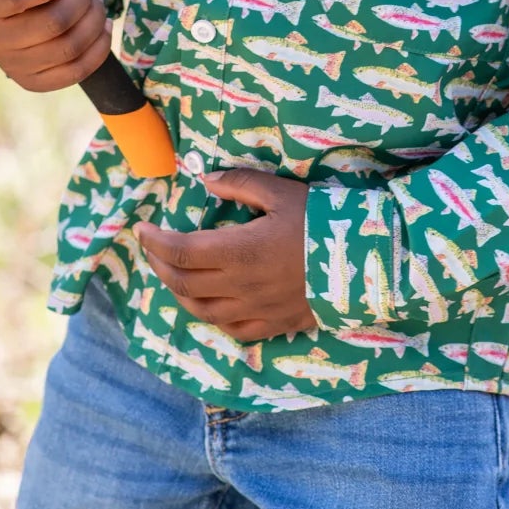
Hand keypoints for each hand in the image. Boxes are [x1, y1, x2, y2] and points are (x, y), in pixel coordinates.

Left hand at [134, 169, 317, 342]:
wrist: (366, 263)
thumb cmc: (324, 221)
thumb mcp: (282, 192)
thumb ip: (241, 185)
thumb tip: (206, 180)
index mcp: (238, 252)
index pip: (179, 252)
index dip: (154, 241)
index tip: (142, 229)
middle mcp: (239, 287)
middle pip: (181, 283)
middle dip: (159, 264)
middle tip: (152, 248)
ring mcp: (254, 311)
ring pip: (200, 311)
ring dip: (178, 292)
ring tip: (172, 274)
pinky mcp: (272, 326)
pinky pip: (230, 329)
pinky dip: (210, 316)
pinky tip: (209, 303)